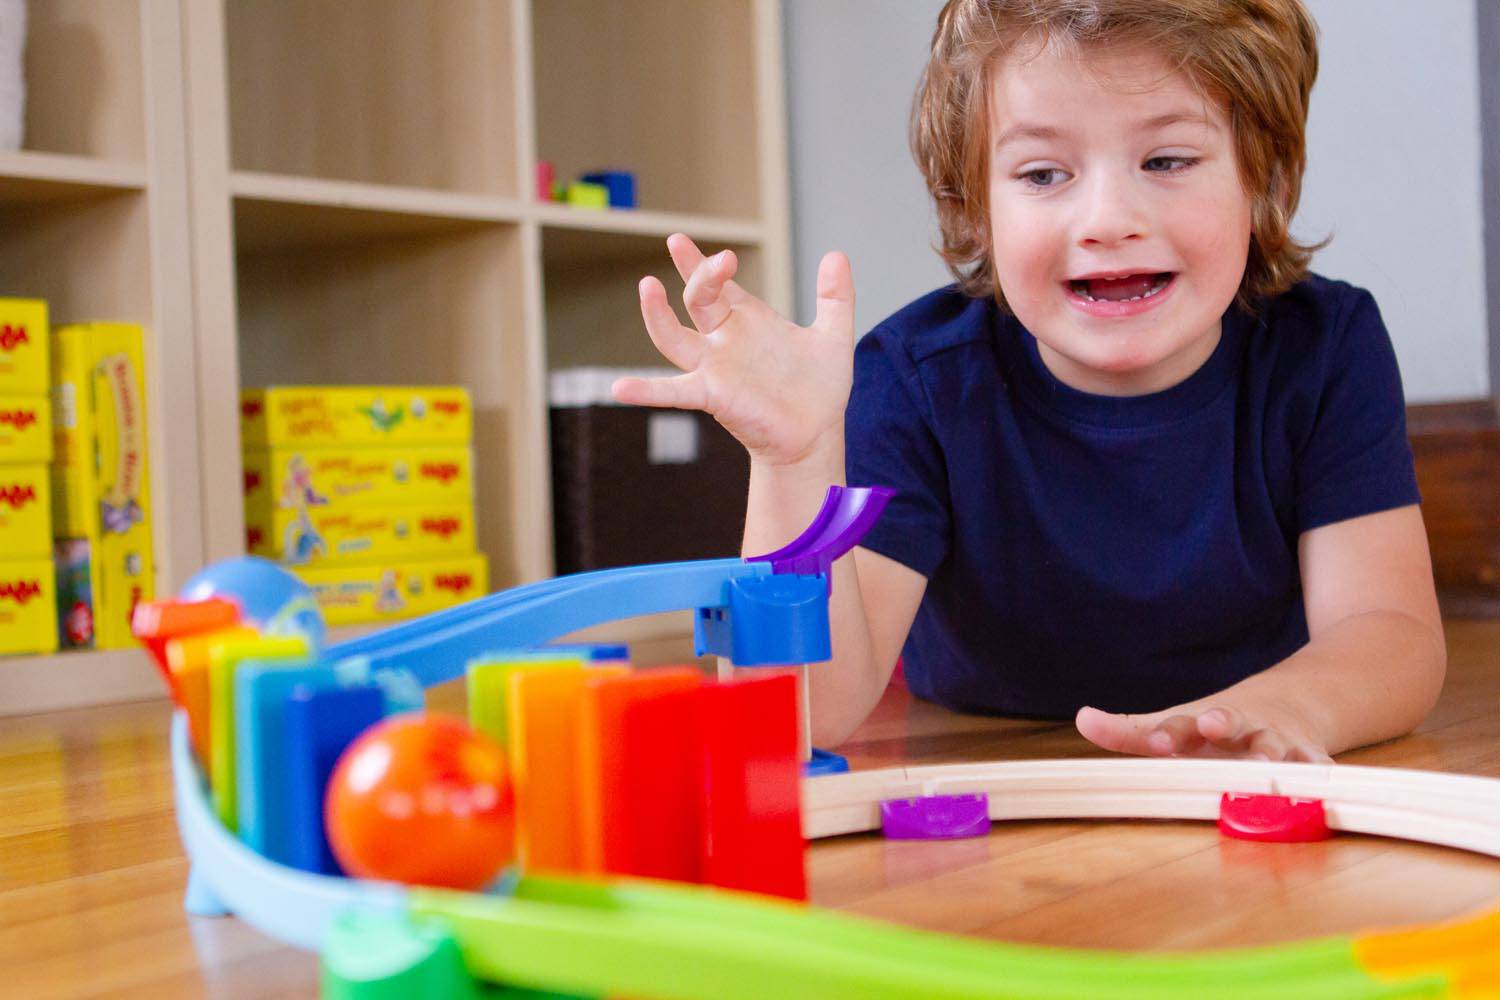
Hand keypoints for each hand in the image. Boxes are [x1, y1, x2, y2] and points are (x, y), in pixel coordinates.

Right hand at [611, 233, 854, 467]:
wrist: (817, 433)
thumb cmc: (820, 388)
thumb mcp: (833, 335)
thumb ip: (835, 296)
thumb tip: (836, 254)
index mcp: (747, 319)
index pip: (716, 284)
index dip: (698, 262)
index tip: (677, 241)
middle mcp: (724, 340)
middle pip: (699, 299)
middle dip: (700, 275)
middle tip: (720, 260)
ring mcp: (714, 367)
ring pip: (673, 337)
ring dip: (657, 315)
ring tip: (647, 286)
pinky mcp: (712, 396)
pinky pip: (673, 392)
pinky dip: (646, 391)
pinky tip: (619, 390)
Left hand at [1074, 700, 1333, 762]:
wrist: (1285, 707)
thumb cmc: (1212, 728)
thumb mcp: (1172, 727)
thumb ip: (1129, 731)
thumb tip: (1082, 719)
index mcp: (1201, 724)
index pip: (1179, 725)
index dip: (1167, 733)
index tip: (1156, 741)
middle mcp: (1239, 729)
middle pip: (1230, 722)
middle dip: (1220, 722)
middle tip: (1210, 724)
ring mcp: (1277, 742)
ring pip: (1276, 747)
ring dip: (1268, 755)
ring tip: (1261, 766)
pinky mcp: (1311, 758)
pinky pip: (1318, 769)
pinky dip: (1319, 777)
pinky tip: (1321, 789)